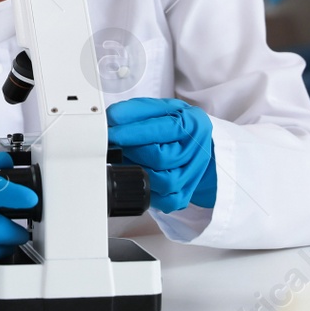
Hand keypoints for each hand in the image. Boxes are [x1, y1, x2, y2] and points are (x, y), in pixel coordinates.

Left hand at [106, 96, 217, 211]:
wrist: (195, 145)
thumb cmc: (174, 125)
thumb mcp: (157, 109)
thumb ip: (135, 111)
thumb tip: (112, 119)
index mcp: (194, 125)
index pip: (161, 130)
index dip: (132, 133)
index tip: (112, 133)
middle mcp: (197, 152)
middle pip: (160, 158)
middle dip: (132, 151)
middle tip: (117, 144)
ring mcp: (192, 176)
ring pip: (162, 181)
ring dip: (138, 169)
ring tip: (127, 158)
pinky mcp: (183, 196)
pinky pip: (163, 201)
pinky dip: (147, 190)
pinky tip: (139, 175)